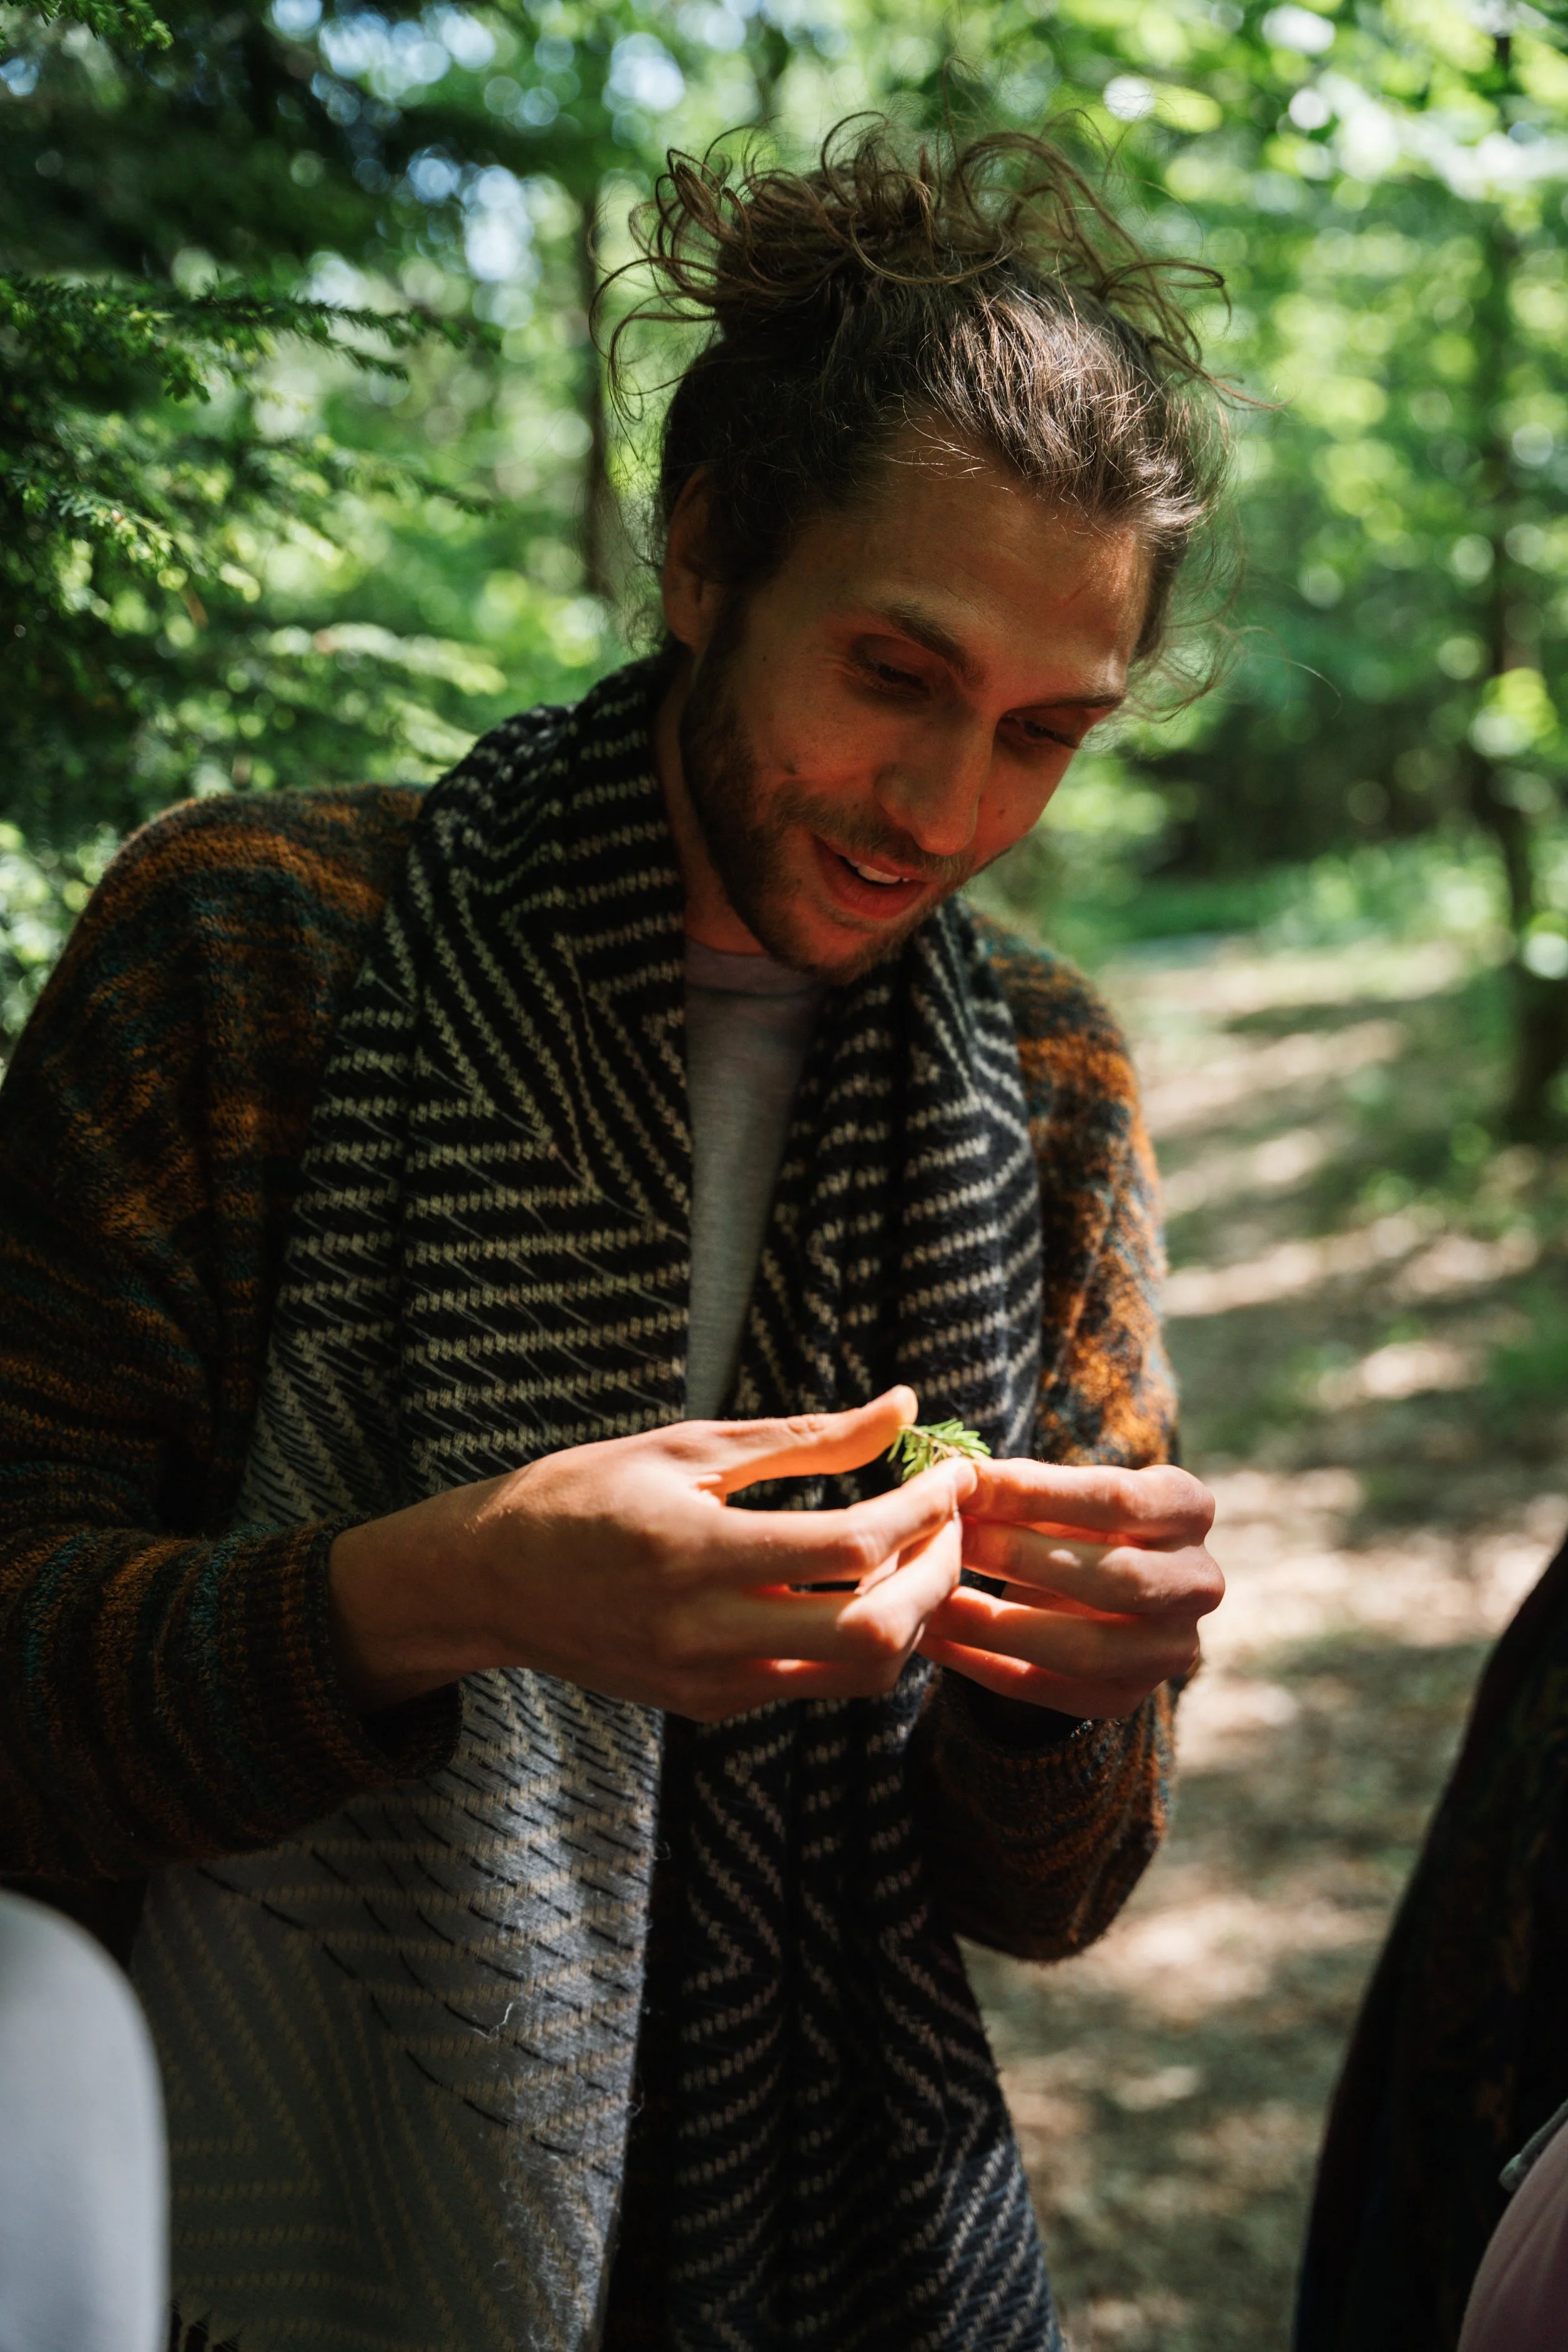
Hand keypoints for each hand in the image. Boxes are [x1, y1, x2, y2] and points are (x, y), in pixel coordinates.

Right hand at [328, 1388, 972, 1720]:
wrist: (490, 1582)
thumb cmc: (584, 1493)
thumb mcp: (688, 1446)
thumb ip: (804, 1437)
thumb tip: (902, 1406)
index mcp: (694, 1550)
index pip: (852, 1545)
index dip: (924, 1508)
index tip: (952, 1469)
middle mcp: (705, 1632)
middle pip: (876, 1631)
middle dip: (939, 1574)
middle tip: (950, 1520)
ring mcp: (710, 1681)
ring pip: (859, 1674)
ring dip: (911, 1615)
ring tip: (912, 1553)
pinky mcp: (710, 1707)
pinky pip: (815, 1684)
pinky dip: (859, 1639)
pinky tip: (857, 1586)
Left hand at [916, 1460, 1221, 1718]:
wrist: (1098, 1588)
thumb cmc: (1072, 1519)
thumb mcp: (1063, 1492)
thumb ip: (1022, 1488)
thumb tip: (955, 1479)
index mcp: (1190, 1509)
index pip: (1118, 1499)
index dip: (1037, 1492)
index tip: (966, 1481)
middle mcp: (1198, 1583)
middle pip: (1114, 1578)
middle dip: (1021, 1557)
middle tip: (949, 1539)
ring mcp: (1170, 1649)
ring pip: (1086, 1650)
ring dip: (997, 1625)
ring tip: (928, 1600)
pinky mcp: (1128, 1697)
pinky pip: (1052, 1692)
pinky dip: (985, 1667)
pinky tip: (932, 1640)